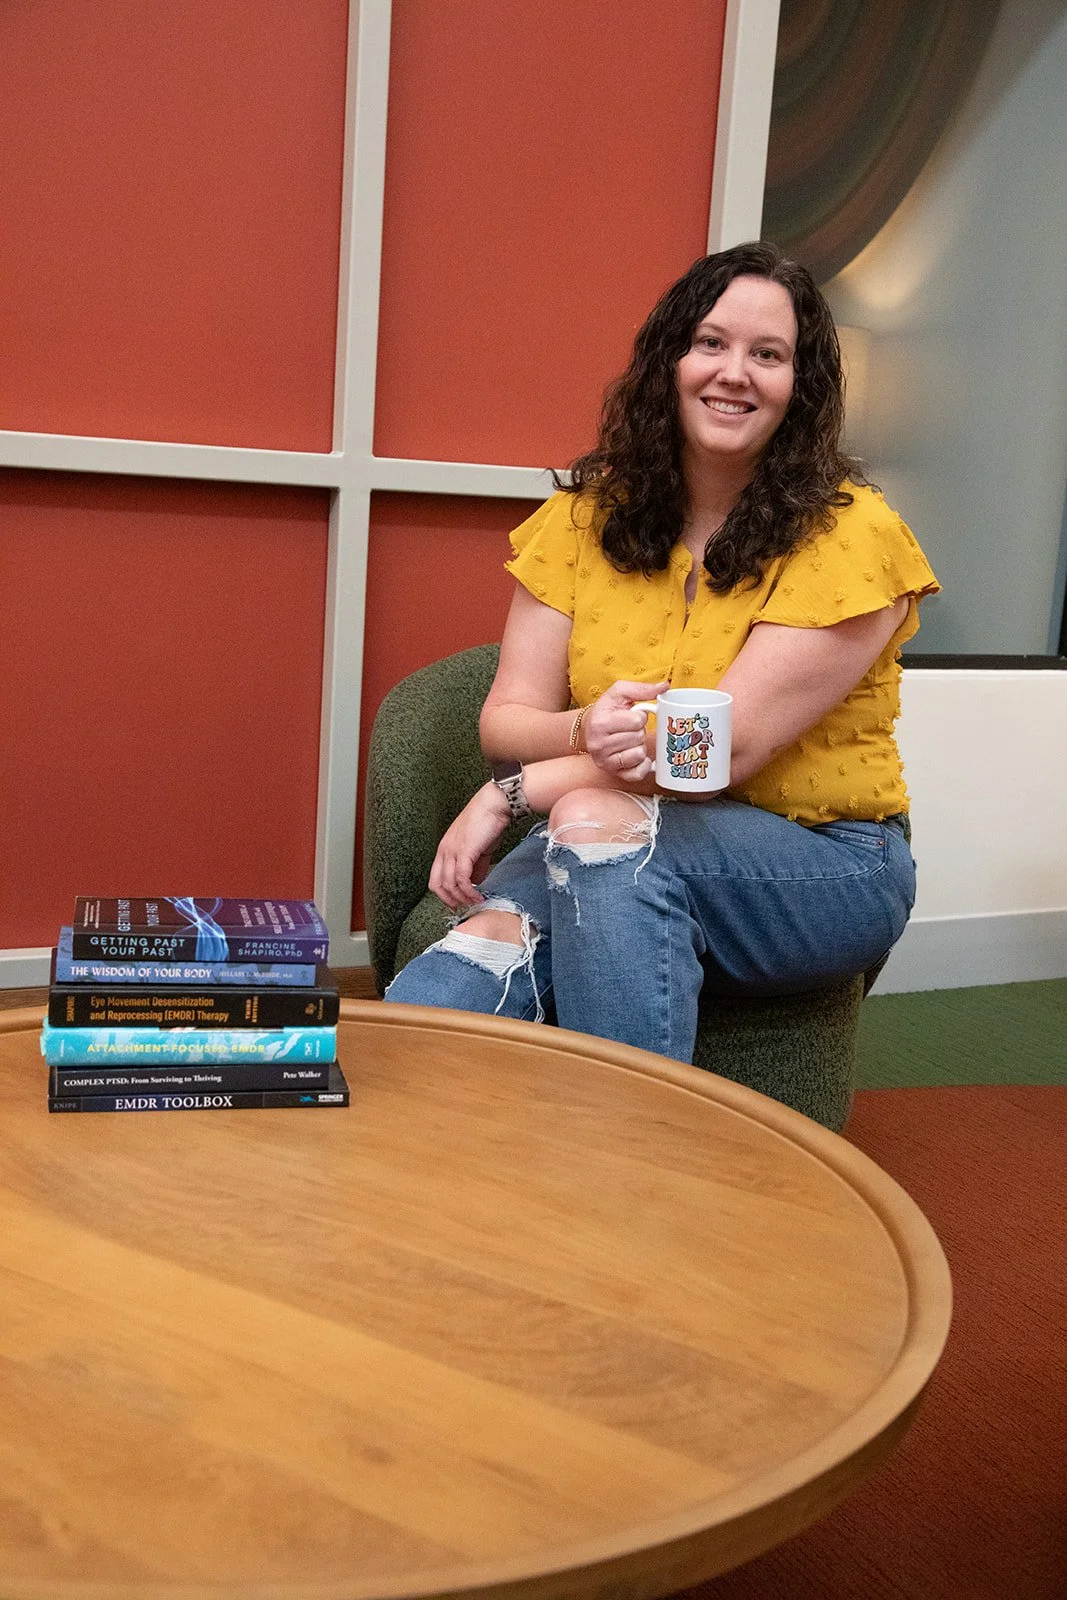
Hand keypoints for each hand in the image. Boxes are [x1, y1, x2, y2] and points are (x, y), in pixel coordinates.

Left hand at [429, 783, 512, 909]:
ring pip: (450, 884)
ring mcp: (452, 851)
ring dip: (462, 898)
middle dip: (450, 900)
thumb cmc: (488, 822)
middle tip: (464, 907)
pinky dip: (470, 891)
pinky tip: (479, 895)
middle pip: (437, 885)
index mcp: (444, 849)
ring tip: (475, 902)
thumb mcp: (478, 848)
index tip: (457, 903)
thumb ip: (476, 865)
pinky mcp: (464, 852)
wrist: (494, 805)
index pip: (435, 879)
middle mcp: (444, 851)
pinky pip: (462, 879)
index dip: (444, 894)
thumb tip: (476, 882)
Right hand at [581, 679, 667, 783]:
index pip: (636, 721)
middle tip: (630, 729)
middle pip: (638, 738)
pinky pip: (637, 774)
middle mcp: (599, 744)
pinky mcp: (613, 773)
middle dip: (639, 731)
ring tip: (630, 740)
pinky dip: (643, 764)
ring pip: (639, 754)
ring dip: (640, 746)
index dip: (640, 717)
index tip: (632, 716)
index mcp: (600, 723)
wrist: (589, 728)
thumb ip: (642, 688)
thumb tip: (665, 686)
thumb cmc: (608, 709)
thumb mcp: (620, 693)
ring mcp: (605, 761)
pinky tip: (637, 755)